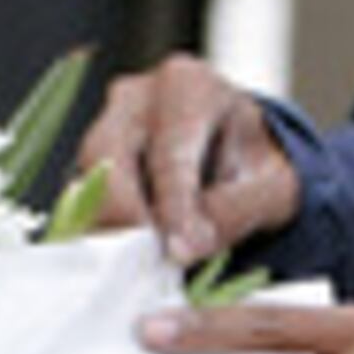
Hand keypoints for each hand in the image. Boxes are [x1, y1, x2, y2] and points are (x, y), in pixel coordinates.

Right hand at [72, 54, 300, 266]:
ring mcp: (103, 126)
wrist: (238, 156)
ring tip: (142, 266)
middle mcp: (135, 95)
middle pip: (106, 158)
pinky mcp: (88, 161)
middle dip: (125, 218)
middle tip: (151, 264)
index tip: (178, 254)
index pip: (170, 154)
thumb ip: (237, 211)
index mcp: (188, 87)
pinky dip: (99, 232)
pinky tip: (125, 261)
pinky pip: (78, 200)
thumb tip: (186, 247)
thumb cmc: (256, 166)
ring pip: (83, 180)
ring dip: (107, 228)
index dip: (173, 209)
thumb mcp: (274, 187)